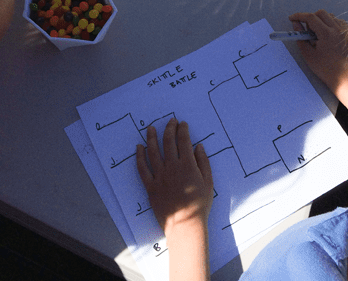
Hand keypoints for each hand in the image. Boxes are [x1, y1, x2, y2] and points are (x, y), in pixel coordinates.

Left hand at [136, 119, 212, 236]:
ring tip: (150, 128)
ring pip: (153, 152)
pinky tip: (139, 148)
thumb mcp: (208, 182)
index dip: (182, 130)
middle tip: (170, 121)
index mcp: (187, 165)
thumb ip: (203, 162)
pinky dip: (140, 157)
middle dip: (169, 128)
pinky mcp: (151, 186)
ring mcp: (160, 176)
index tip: (182, 123)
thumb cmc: (200, 205)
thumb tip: (198, 146)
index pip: (183, 141)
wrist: (186, 225)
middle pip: (168, 142)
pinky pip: (142, 169)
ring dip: (151, 137)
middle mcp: (172, 167)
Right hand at [289, 11, 347, 119]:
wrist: (346, 80)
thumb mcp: (308, 55)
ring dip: (322, 21)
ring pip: (331, 17)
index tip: (292, 18)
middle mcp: (338, 29)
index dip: (299, 16)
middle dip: (311, 18)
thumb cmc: (326, 70)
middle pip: (321, 13)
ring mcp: (346, 32)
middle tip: (306, 30)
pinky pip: (339, 23)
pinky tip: (328, 37)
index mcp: (327, 33)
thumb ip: (301, 37)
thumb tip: (296, 25)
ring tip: (318, 35)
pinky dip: (331, 25)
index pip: (310, 17)